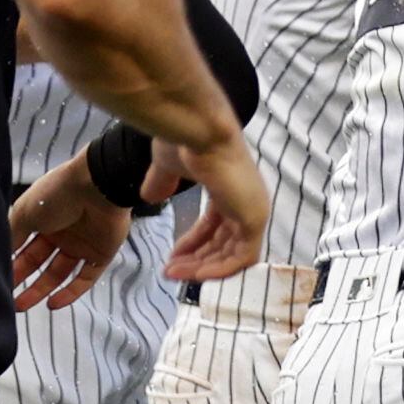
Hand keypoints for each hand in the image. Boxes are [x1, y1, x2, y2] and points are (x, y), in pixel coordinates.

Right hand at [7, 152, 135, 312]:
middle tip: (5, 297)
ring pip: (58, 274)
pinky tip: (52, 304)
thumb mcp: (24, 213)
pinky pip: (85, 279)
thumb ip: (12, 235)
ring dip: (40, 290)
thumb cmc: (58, 194)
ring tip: (21, 305)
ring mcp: (82, 244)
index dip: (9, 262)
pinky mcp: (101, 254)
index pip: (22, 246)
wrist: (98, 186)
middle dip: (21, 279)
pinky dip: (70, 293)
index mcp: (42, 219)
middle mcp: (61, 233)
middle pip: (38, 262)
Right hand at [167, 134, 269, 285]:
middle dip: (197, 260)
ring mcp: (253, 210)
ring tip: (173, 273)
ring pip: (233, 254)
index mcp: (231, 188)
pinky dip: (218, 269)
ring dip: (203, 268)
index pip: (217, 226)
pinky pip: (241, 258)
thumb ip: (161, 182)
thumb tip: (149, 196)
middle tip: (170, 271)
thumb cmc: (186, 141)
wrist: (196, 130)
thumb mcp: (168, 166)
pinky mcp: (254, 219)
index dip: (194, 244)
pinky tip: (193, 274)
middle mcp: (246, 201)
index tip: (172, 256)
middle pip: (225, 243)